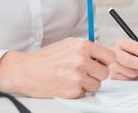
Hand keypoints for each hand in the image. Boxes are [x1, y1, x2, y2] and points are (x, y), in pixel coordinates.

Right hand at [0, 37, 114, 97]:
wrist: (27, 71)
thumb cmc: (45, 58)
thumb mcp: (67, 44)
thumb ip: (85, 47)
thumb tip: (100, 52)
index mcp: (82, 46)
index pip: (110, 56)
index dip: (106, 61)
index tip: (101, 63)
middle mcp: (81, 60)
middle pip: (105, 72)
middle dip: (97, 73)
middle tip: (86, 72)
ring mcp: (78, 77)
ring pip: (97, 85)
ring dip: (89, 84)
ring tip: (75, 78)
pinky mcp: (73, 91)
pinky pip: (85, 93)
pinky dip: (78, 91)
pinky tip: (67, 84)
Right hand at [109, 36, 137, 79]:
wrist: (128, 56)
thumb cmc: (136, 52)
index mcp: (122, 42)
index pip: (133, 47)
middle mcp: (114, 52)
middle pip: (128, 61)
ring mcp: (112, 64)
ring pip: (130, 72)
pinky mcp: (113, 74)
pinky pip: (128, 79)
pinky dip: (135, 76)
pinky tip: (136, 71)